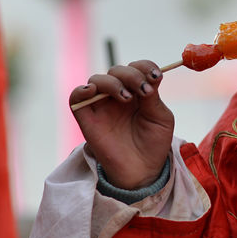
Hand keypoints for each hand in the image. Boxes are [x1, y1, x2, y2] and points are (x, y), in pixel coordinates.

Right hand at [69, 60, 173, 189]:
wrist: (143, 170)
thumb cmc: (153, 143)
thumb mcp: (161, 118)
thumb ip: (153, 98)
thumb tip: (147, 79)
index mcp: (137, 91)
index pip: (137, 67)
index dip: (145, 66)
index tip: (156, 76)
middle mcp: (118, 95)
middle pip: (117, 70)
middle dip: (131, 75)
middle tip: (143, 91)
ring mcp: (101, 106)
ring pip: (97, 80)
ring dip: (112, 82)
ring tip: (126, 98)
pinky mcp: (87, 119)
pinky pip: (75, 98)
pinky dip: (81, 90)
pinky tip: (92, 91)